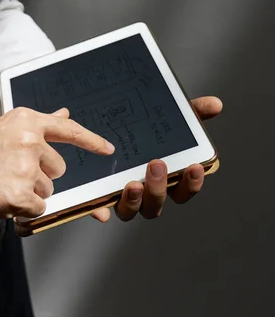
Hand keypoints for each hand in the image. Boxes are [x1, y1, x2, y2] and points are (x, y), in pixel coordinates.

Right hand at [0, 107, 114, 222]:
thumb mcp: (0, 131)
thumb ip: (34, 126)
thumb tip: (64, 114)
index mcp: (25, 121)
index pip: (69, 129)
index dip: (91, 141)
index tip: (107, 149)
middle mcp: (29, 140)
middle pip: (58, 169)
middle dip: (40, 176)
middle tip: (8, 174)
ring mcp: (25, 168)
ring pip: (47, 191)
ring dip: (28, 194)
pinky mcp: (19, 195)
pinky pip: (37, 209)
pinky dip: (21, 211)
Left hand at [91, 96, 222, 222]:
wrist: (114, 128)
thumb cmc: (147, 133)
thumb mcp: (170, 120)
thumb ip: (192, 113)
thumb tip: (215, 104)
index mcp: (167, 181)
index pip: (184, 190)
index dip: (191, 184)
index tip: (194, 167)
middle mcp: (146, 195)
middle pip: (156, 204)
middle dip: (158, 187)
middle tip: (156, 165)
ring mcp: (123, 198)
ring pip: (130, 211)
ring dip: (133, 201)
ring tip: (133, 183)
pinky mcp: (101, 197)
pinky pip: (100, 210)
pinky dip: (101, 212)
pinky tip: (102, 210)